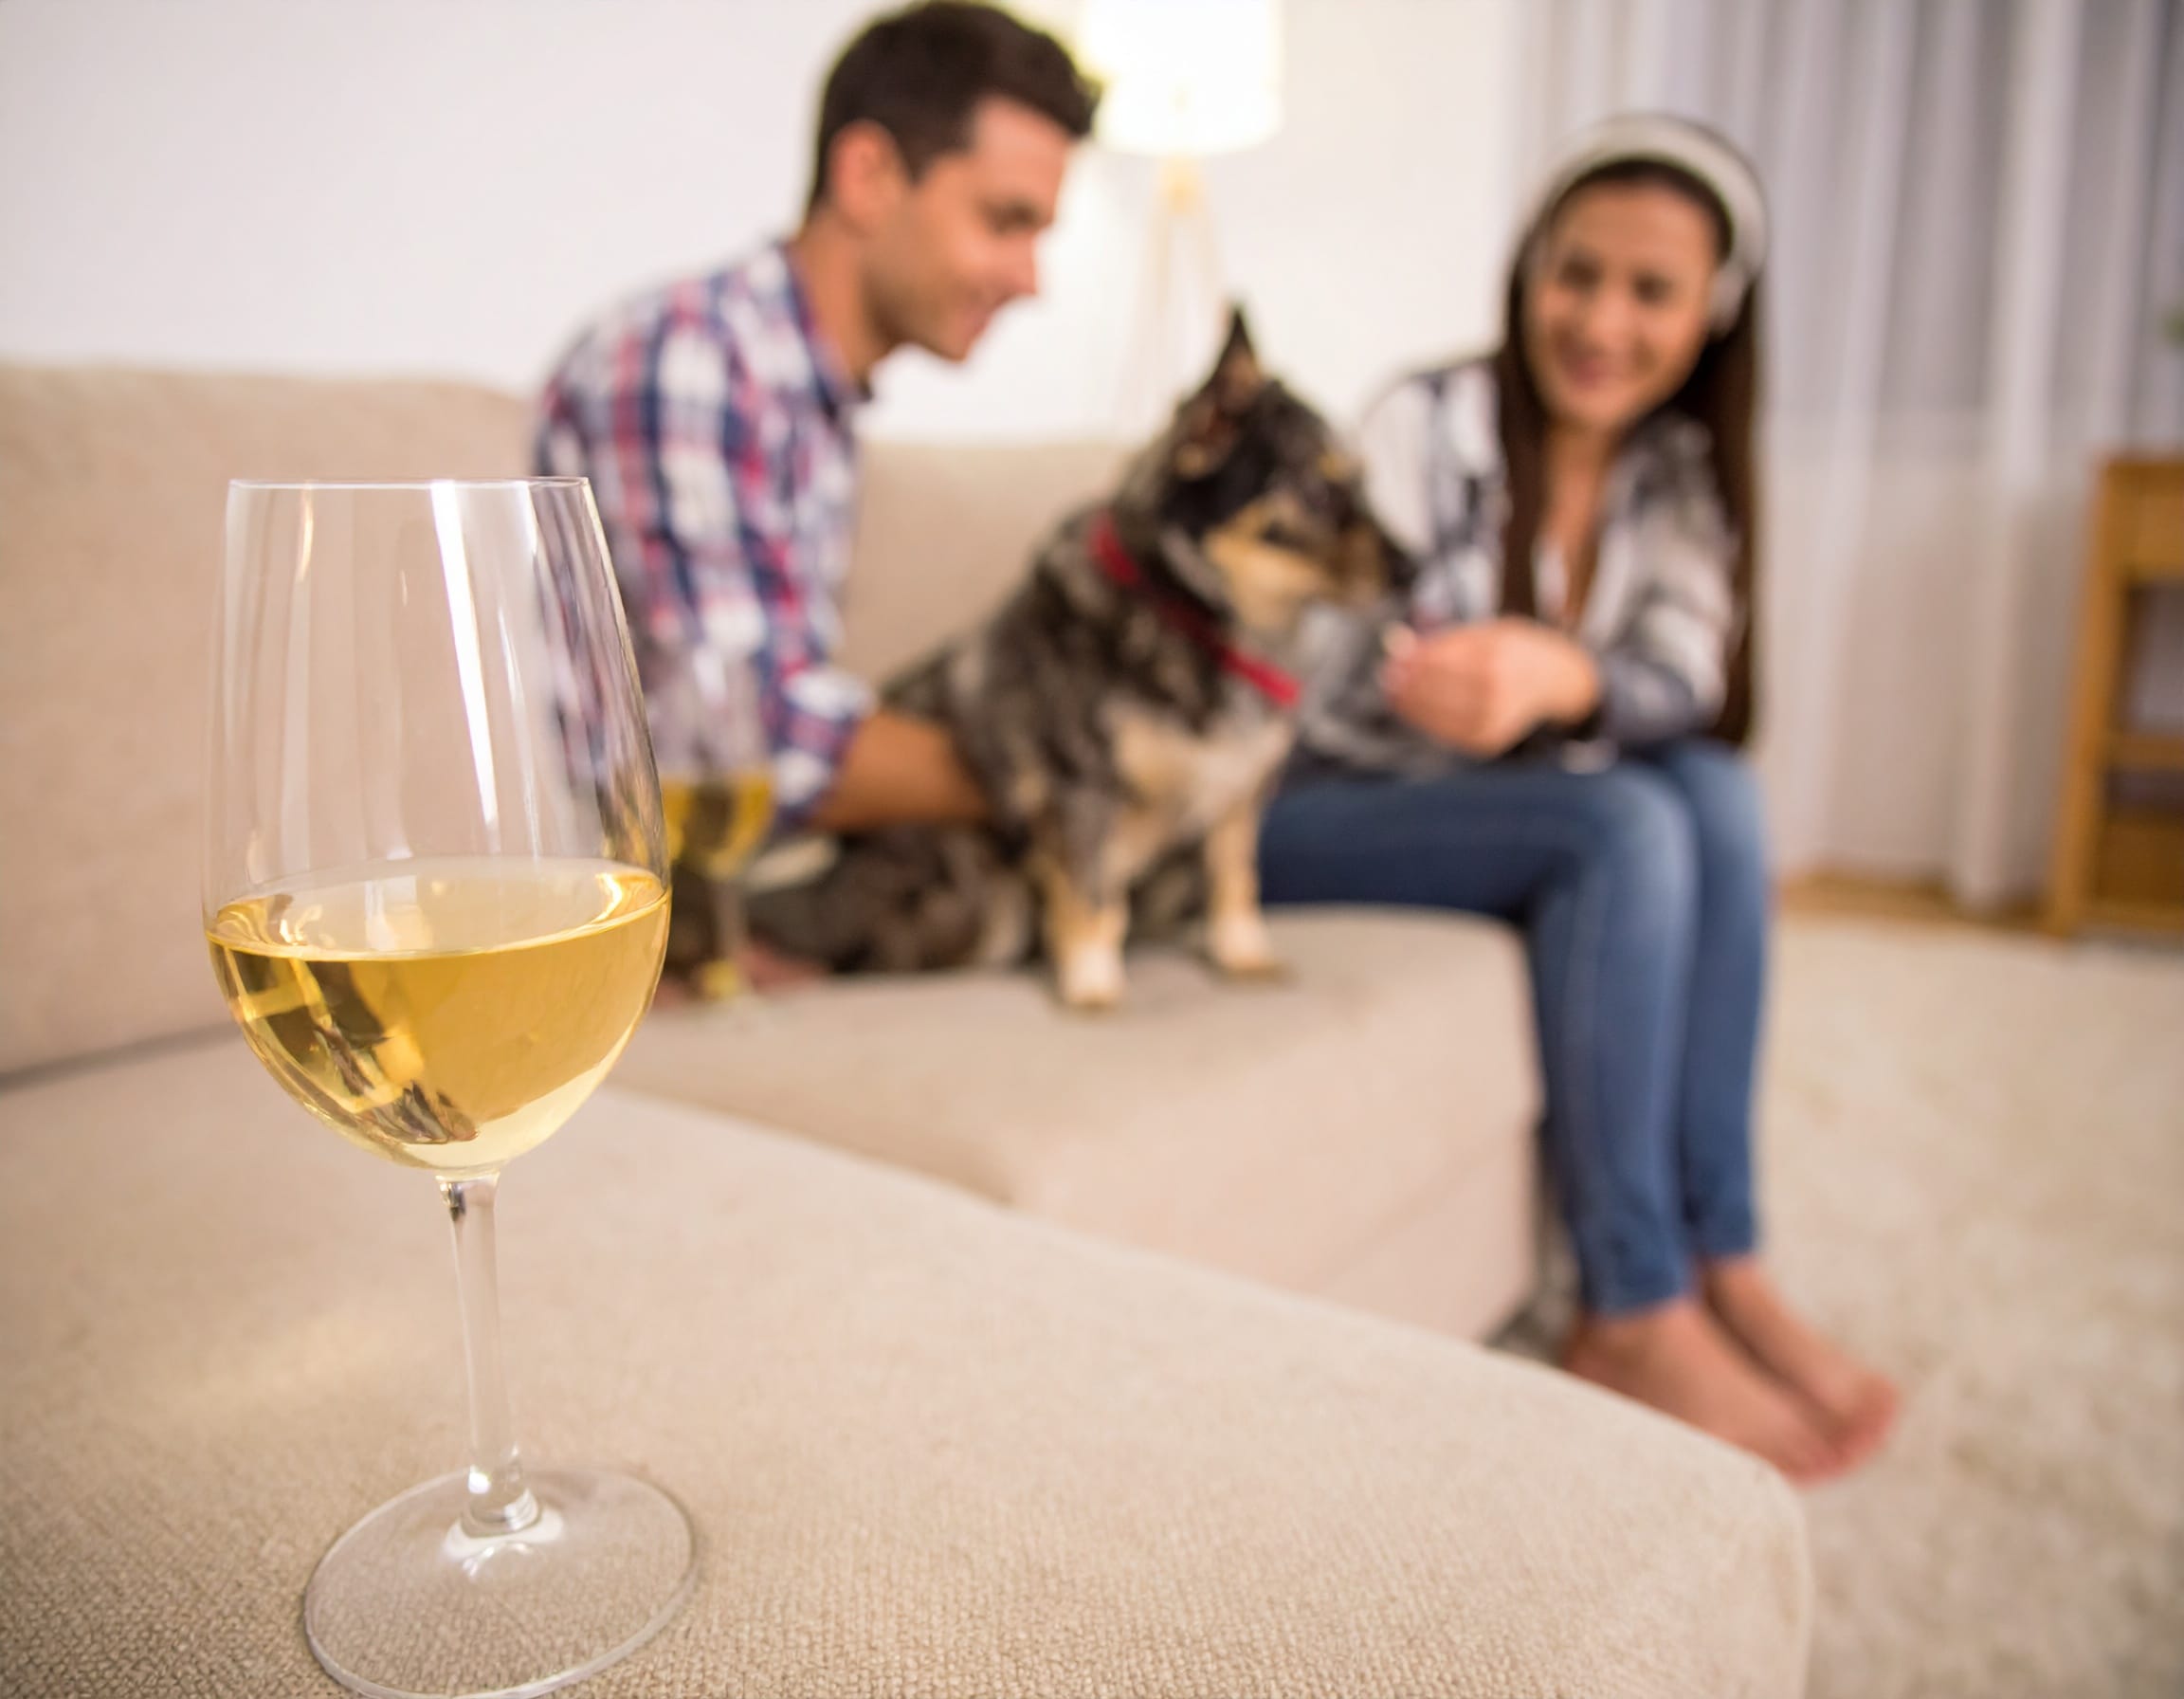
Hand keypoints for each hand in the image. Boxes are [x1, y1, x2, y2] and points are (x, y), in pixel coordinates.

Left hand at [1381, 619, 1600, 757]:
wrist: (1554, 680)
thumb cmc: (1511, 650)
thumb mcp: (1483, 633)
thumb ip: (1442, 641)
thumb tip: (1396, 645)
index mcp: (1494, 656)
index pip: (1441, 662)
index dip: (1413, 664)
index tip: (1392, 660)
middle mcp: (1495, 690)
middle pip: (1436, 690)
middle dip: (1408, 685)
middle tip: (1388, 678)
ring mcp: (1493, 720)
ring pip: (1437, 715)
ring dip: (1410, 705)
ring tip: (1394, 693)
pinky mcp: (1489, 741)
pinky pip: (1446, 733)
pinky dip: (1426, 721)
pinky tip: (1412, 708)